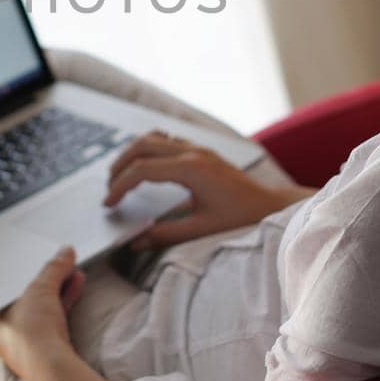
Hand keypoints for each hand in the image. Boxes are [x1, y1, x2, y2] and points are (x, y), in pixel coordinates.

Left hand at [0, 246, 86, 380]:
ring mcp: (26, 342)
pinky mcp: (46, 347)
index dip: (10, 275)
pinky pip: (54, 318)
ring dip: (57, 288)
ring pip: (41, 308)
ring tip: (70, 268)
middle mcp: (4, 334)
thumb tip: (65, 252)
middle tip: (52, 262)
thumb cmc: (30, 331)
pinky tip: (77, 283)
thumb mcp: (39, 289)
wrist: (52, 367)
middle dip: (41, 279)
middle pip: (22, 299)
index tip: (22, 262)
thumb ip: (52, 269)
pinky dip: (64, 301)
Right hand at [104, 129, 285, 248]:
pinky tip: (144, 166)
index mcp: (191, 168)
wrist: (270, 206)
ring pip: (153, 138)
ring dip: (132, 153)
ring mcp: (198, 148)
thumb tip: (135, 242)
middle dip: (120, 165)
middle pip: (142, 146)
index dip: (120, 186)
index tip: (108, 204)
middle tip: (109, 189)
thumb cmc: (241, 218)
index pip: (143, 170)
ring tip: (120, 176)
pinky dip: (149, 149)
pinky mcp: (201, 151)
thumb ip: (165, 234)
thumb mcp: (202, 230)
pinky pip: (167, 140)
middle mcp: (193, 152)